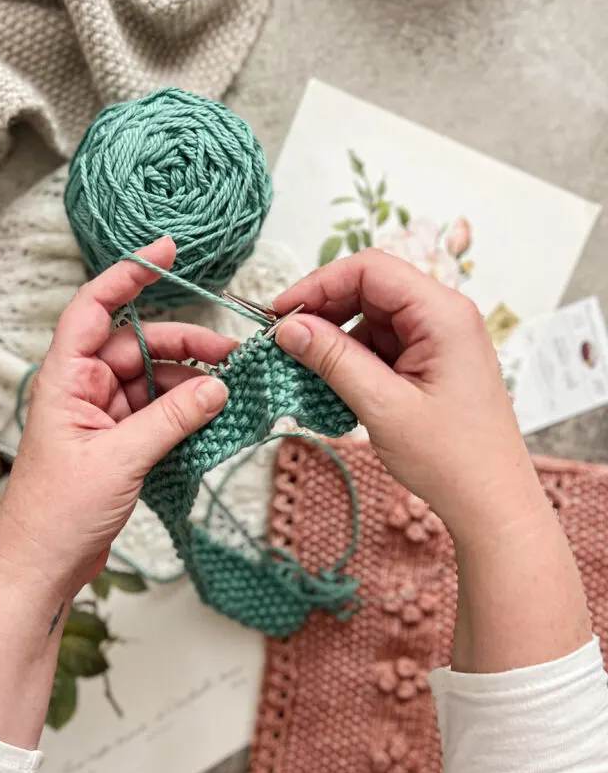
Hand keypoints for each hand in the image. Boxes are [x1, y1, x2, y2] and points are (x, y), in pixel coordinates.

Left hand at [0, 237, 232, 598]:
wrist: (42, 568)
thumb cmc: (57, 513)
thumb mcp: (120, 459)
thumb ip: (172, 419)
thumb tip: (218, 387)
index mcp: (65, 379)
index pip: (94, 308)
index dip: (128, 274)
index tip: (168, 252)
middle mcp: (83, 389)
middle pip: (138, 346)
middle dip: (184, 346)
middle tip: (230, 354)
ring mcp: (102, 417)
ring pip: (153, 381)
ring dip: (188, 384)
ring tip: (228, 392)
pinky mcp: (118, 444)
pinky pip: (157, 413)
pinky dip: (183, 413)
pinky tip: (210, 417)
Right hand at [273, 249, 544, 540]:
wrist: (491, 502)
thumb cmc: (452, 458)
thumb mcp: (382, 406)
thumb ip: (334, 359)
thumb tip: (289, 327)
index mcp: (443, 314)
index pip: (370, 270)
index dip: (319, 284)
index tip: (280, 312)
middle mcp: (444, 316)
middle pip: (370, 288)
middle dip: (324, 310)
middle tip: (284, 339)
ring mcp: (439, 338)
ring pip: (372, 317)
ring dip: (335, 337)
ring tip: (304, 367)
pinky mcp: (431, 361)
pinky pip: (382, 343)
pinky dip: (352, 357)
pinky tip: (332, 381)